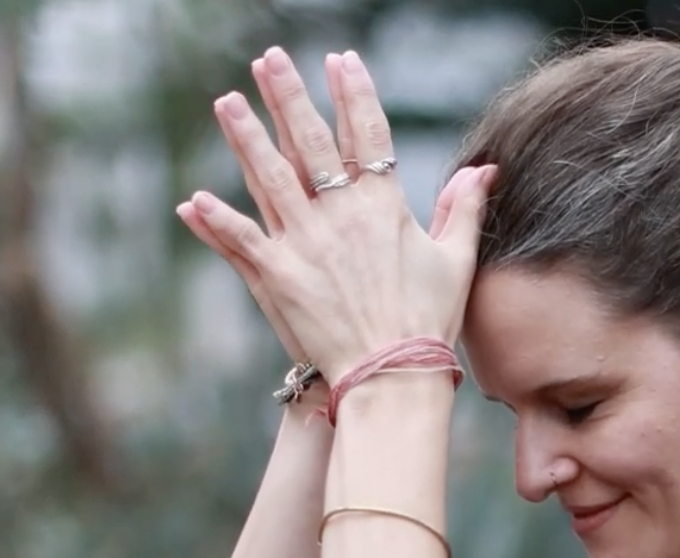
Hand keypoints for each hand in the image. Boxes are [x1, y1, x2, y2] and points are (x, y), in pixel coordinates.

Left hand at [179, 47, 495, 380]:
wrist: (393, 375)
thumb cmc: (428, 323)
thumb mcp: (455, 261)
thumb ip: (464, 209)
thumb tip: (485, 169)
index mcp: (384, 207)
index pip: (368, 135)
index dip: (354, 94)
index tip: (341, 61)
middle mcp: (341, 216)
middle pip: (312, 142)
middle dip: (289, 96)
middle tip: (269, 59)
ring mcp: (306, 244)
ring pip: (271, 177)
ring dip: (247, 137)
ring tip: (228, 101)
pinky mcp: (279, 276)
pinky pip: (242, 240)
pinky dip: (218, 220)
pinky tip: (193, 199)